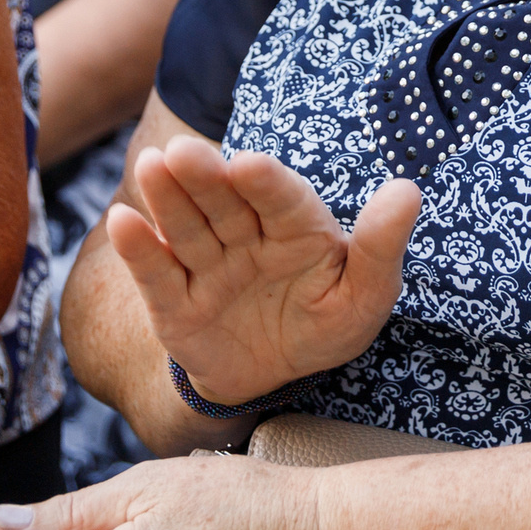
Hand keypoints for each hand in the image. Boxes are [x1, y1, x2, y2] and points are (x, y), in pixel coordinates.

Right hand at [110, 137, 420, 407]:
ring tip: (151, 167)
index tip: (249, 165)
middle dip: (203, 177)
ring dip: (166, 198)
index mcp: (296, 227)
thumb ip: (380, 248)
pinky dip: (138, 249)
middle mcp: (246, 236)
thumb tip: (408, 190)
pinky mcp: (174, 301)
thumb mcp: (363, 297)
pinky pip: (156, 275)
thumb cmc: (324, 324)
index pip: (281, 199)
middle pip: (223, 203)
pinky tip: (121, 222)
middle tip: (182, 153)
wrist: (271, 376)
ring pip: (186, 228)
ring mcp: (207, 265)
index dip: (265, 182)